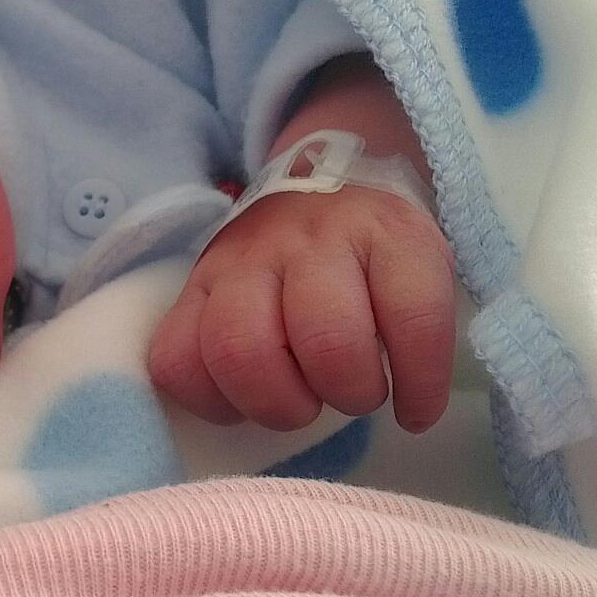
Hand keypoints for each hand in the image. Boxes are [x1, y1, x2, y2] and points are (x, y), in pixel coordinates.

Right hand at [147, 185, 455, 432]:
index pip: (413, 315)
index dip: (420, 383)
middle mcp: (309, 241)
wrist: (311, 183)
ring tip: (296, 402)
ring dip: (275, 402)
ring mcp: (240, 261)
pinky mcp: (192, 285)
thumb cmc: (372, 248)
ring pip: (239, 348)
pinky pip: (175, 358)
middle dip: (346, 392)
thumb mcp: (418, 264)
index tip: (415, 412)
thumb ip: (419, 324)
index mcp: (383, 234)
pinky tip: (240, 398)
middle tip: (350, 395)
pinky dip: (208, 397)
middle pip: (326, 338)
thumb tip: (409, 412)